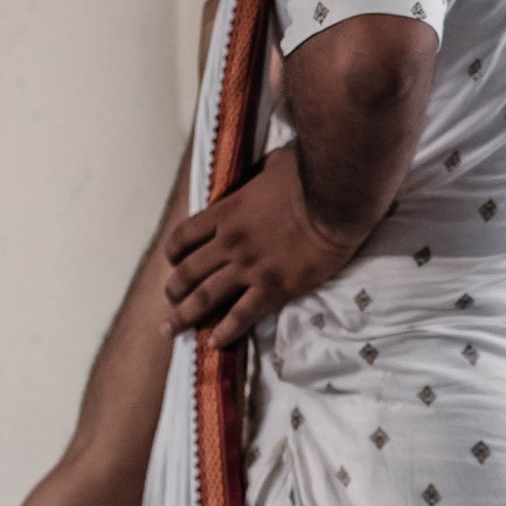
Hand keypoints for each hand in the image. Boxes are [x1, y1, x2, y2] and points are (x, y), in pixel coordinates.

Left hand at [163, 153, 357, 343]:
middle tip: (169, 300)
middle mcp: (229, 243)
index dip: (173, 252)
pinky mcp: (273, 288)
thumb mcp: (273, 164)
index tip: (172, 261)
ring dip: (184, 315)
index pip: (185, 236)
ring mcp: (249, 268)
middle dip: (173, 289)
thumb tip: (262, 171)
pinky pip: (241, 315)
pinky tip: (214, 342)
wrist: (336, 201)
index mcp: (225, 213)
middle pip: (188, 272)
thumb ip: (258, 173)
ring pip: (205, 298)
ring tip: (171, 328)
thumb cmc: (309, 176)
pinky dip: (225, 331)